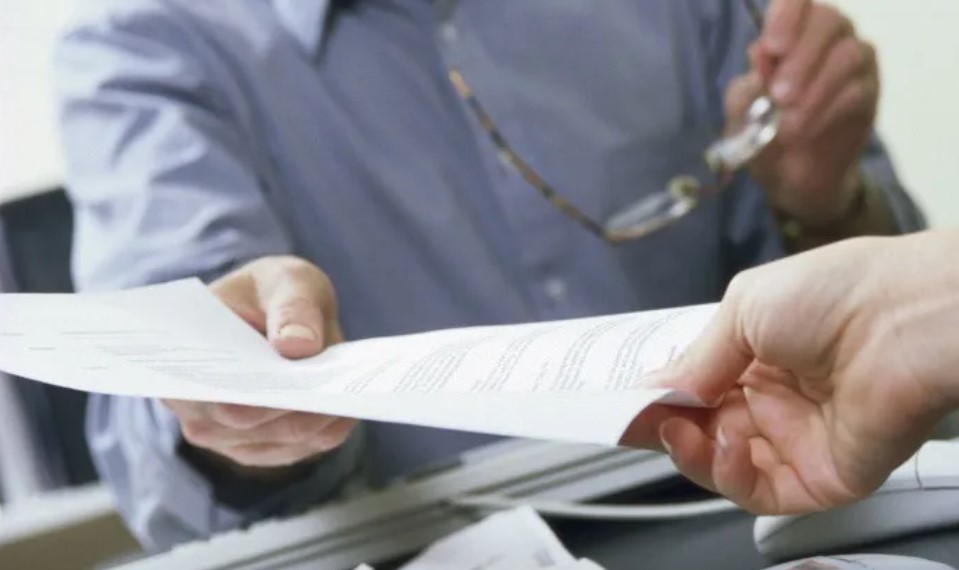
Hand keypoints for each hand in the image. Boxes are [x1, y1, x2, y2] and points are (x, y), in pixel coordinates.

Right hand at [164, 256, 356, 470]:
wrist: (279, 311)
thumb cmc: (274, 292)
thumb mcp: (285, 281)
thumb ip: (292, 308)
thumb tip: (297, 346)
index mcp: (184, 363)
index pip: (211, 391)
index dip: (248, 392)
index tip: (289, 382)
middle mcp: (199, 411)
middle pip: (250, 425)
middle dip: (296, 405)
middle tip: (336, 386)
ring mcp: (231, 437)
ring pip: (285, 440)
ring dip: (320, 418)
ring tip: (348, 390)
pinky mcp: (268, 447)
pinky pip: (306, 446)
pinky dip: (331, 427)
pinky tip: (349, 405)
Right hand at [635, 231, 958, 514]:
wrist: (907, 317)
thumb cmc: (838, 293)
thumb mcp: (743, 309)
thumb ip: (694, 359)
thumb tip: (651, 388)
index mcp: (756, 356)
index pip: (695, 389)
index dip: (657, 398)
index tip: (621, 402)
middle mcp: (774, 399)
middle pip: (701, 430)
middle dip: (664, 427)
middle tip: (636, 420)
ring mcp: (795, 439)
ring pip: (723, 466)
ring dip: (691, 452)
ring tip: (680, 428)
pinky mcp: (819, 475)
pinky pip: (760, 490)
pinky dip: (730, 474)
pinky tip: (728, 443)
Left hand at [725, 0, 878, 223]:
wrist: (789, 175)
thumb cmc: (762, 131)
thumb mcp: (743, 109)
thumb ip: (750, 82)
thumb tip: (760, 52)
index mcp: (791, 30)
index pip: (796, 0)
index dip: (787, 15)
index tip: (773, 48)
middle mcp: (827, 36)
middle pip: (828, 19)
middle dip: (802, 56)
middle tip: (780, 94)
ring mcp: (854, 61)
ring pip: (848, 53)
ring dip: (816, 87)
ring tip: (789, 122)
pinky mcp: (869, 92)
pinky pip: (857, 89)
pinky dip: (827, 110)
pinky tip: (805, 130)